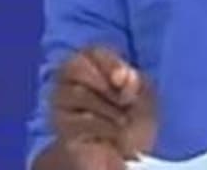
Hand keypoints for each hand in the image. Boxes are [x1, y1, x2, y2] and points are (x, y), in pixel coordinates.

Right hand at [49, 46, 157, 162]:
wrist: (126, 156)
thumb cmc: (134, 119)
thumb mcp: (145, 96)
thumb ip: (135, 81)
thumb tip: (124, 77)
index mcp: (91, 65)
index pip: (91, 51)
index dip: (110, 62)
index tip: (124, 78)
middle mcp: (69, 80)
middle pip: (75, 67)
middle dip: (106, 85)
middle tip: (125, 101)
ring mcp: (61, 104)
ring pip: (77, 92)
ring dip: (109, 108)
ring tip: (123, 121)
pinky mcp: (61, 128)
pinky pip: (79, 120)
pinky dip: (103, 126)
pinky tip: (114, 134)